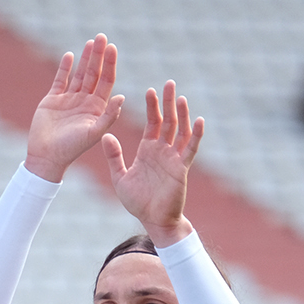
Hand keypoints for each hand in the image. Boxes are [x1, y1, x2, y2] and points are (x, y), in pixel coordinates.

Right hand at [25, 35, 123, 182]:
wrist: (47, 156)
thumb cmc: (73, 148)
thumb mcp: (95, 133)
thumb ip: (109, 116)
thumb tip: (123, 97)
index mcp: (97, 108)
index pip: (106, 81)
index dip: (110, 64)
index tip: (112, 47)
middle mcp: (85, 101)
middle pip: (94, 73)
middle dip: (98, 55)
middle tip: (102, 37)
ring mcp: (69, 99)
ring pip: (79, 74)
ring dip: (85, 58)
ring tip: (91, 41)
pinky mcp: (53, 100)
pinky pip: (60, 80)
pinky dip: (64, 68)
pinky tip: (69, 56)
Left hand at [102, 80, 203, 246]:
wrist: (153, 220)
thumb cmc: (137, 201)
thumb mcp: (119, 177)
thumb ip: (113, 157)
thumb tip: (104, 135)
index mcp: (148, 150)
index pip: (152, 122)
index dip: (152, 107)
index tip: (150, 90)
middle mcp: (162, 150)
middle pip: (168, 121)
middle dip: (168, 103)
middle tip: (169, 83)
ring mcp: (174, 158)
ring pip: (180, 131)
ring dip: (182, 114)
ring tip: (180, 97)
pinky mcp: (182, 168)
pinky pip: (190, 149)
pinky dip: (196, 135)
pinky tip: (198, 121)